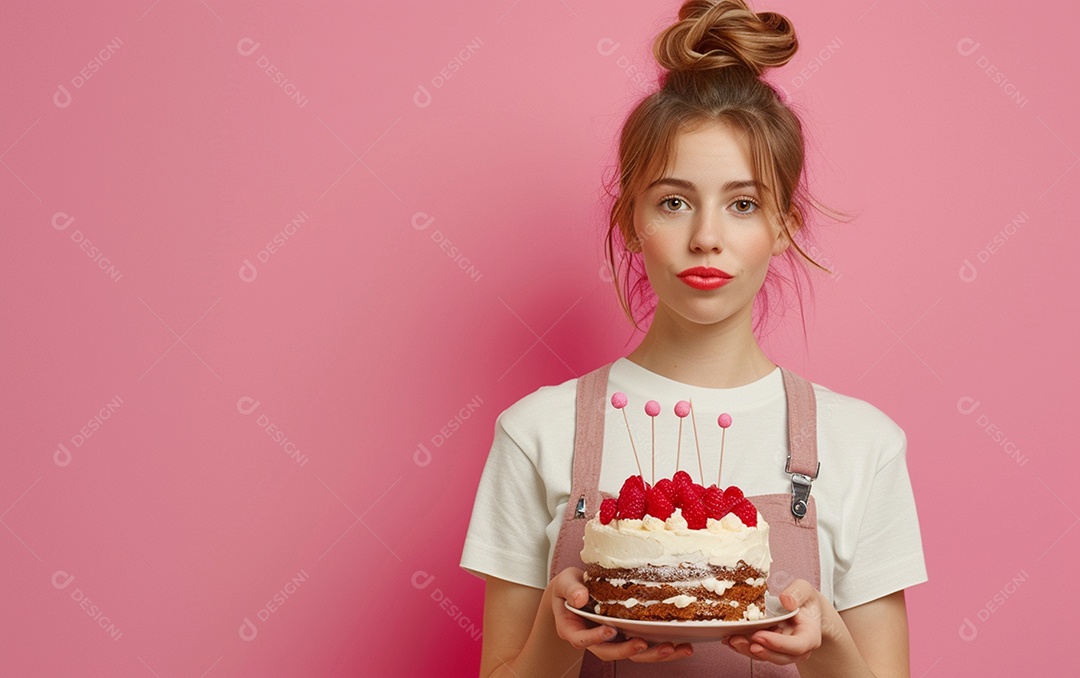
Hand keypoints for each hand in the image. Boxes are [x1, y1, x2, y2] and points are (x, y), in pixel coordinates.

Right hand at [550, 567, 693, 662]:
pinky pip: (645, 646)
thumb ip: (571, 589)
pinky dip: (662, 648)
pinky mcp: (628, 636)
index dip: (596, 638)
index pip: (582, 639)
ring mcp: (613, 640)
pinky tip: (682, 646)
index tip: (610, 630)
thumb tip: (580, 597)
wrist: (575, 591)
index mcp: (574, 630)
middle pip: (610, 652)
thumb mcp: (565, 582)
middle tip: (643, 644)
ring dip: (653, 654)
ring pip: (632, 654)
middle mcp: (594, 640)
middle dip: (628, 650)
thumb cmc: (569, 587)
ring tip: (673, 649)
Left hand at [723, 579, 823, 664]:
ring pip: (766, 656)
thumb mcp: (805, 590)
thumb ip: (797, 593)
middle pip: (779, 656)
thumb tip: (786, 601)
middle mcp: (797, 648)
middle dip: (758, 650)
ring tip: (731, 639)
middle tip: (738, 639)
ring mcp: (783, 651)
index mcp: (809, 636)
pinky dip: (743, 647)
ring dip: (746, 650)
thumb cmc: (805, 600)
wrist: (806, 610)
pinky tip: (729, 639)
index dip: (778, 644)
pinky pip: (757, 651)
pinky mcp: (770, 648)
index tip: (759, 635)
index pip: (797, 646)